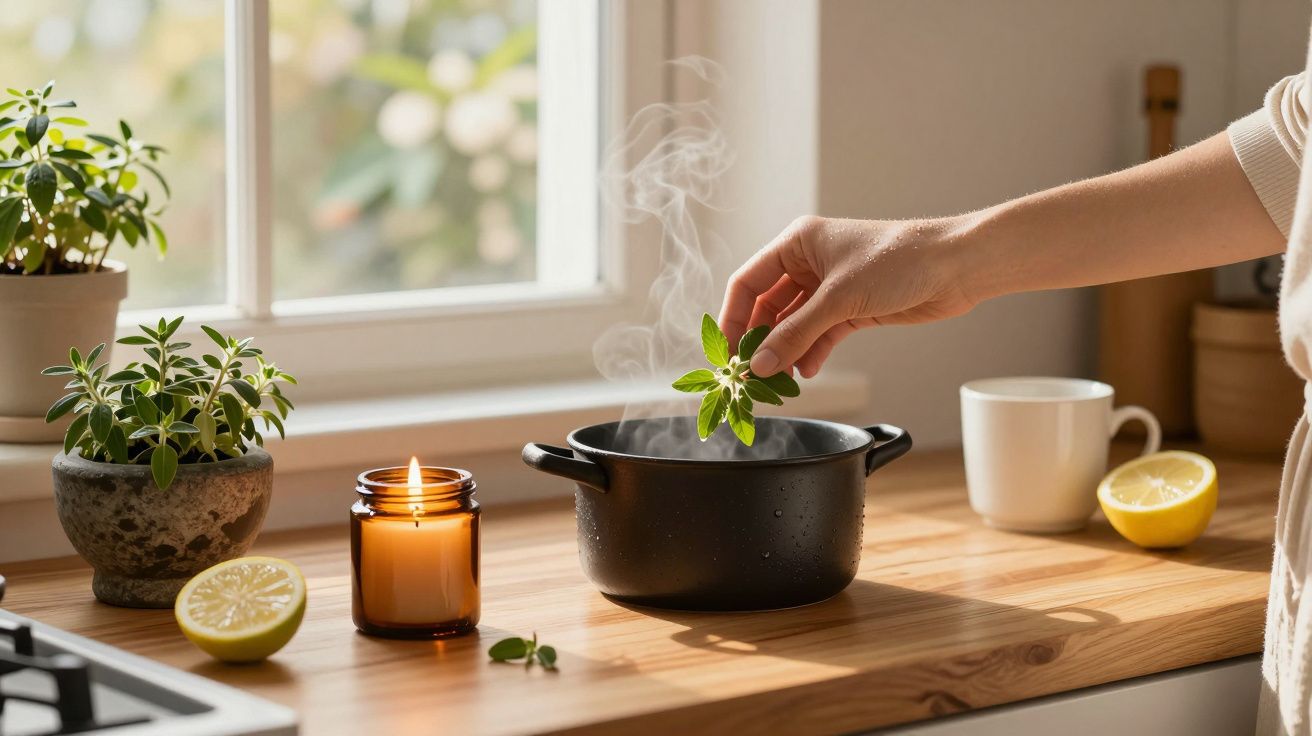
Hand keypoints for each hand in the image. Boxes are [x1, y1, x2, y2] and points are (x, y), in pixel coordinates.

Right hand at [719, 215, 977, 378]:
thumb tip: (759, 364)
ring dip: (785, 352)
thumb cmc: (899, 260)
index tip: (726, 352)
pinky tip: (806, 371)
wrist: (955, 267)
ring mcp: (830, 288)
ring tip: (778, 380)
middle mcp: (808, 263)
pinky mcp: (851, 308)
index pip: (748, 282)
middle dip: (760, 341)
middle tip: (751, 374)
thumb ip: (795, 334)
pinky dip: (810, 353)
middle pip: (768, 307)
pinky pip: (818, 335)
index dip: (733, 318)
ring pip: (793, 325)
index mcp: (797, 243)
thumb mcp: (839, 298)